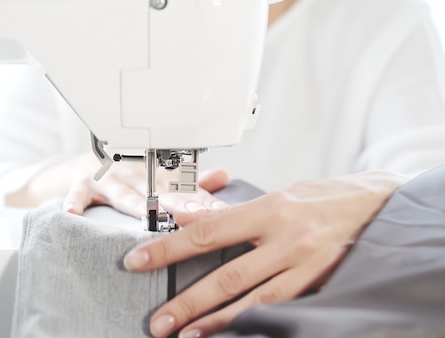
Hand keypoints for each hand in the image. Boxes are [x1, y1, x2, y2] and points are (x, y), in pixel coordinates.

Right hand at [63, 153, 229, 217]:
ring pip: (125, 194)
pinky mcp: (83, 184)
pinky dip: (75, 202)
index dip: (204, 202)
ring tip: (147, 215)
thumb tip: (223, 176)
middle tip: (196, 215)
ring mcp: (110, 180)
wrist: (83, 165)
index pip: (186, 191)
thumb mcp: (158, 176)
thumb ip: (189, 181)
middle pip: (160, 192)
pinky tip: (74, 213)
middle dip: (178, 204)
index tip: (222, 213)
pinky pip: (79, 194)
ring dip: (136, 205)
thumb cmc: (127, 176)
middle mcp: (137, 176)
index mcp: (158, 176)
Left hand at [123, 171, 406, 337]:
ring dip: (218, 323)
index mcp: (270, 209)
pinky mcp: (319, 286)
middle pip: (229, 275)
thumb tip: (184, 215)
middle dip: (189, 301)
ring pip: (255, 303)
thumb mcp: (274, 194)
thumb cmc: (323, 198)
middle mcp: (287, 240)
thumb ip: (229, 210)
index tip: (139, 260)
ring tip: (187, 336)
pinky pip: (281, 311)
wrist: (378, 207)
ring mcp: (305, 267)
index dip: (170, 248)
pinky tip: (233, 333)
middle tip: (159, 320)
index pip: (208, 230)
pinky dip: (253, 324)